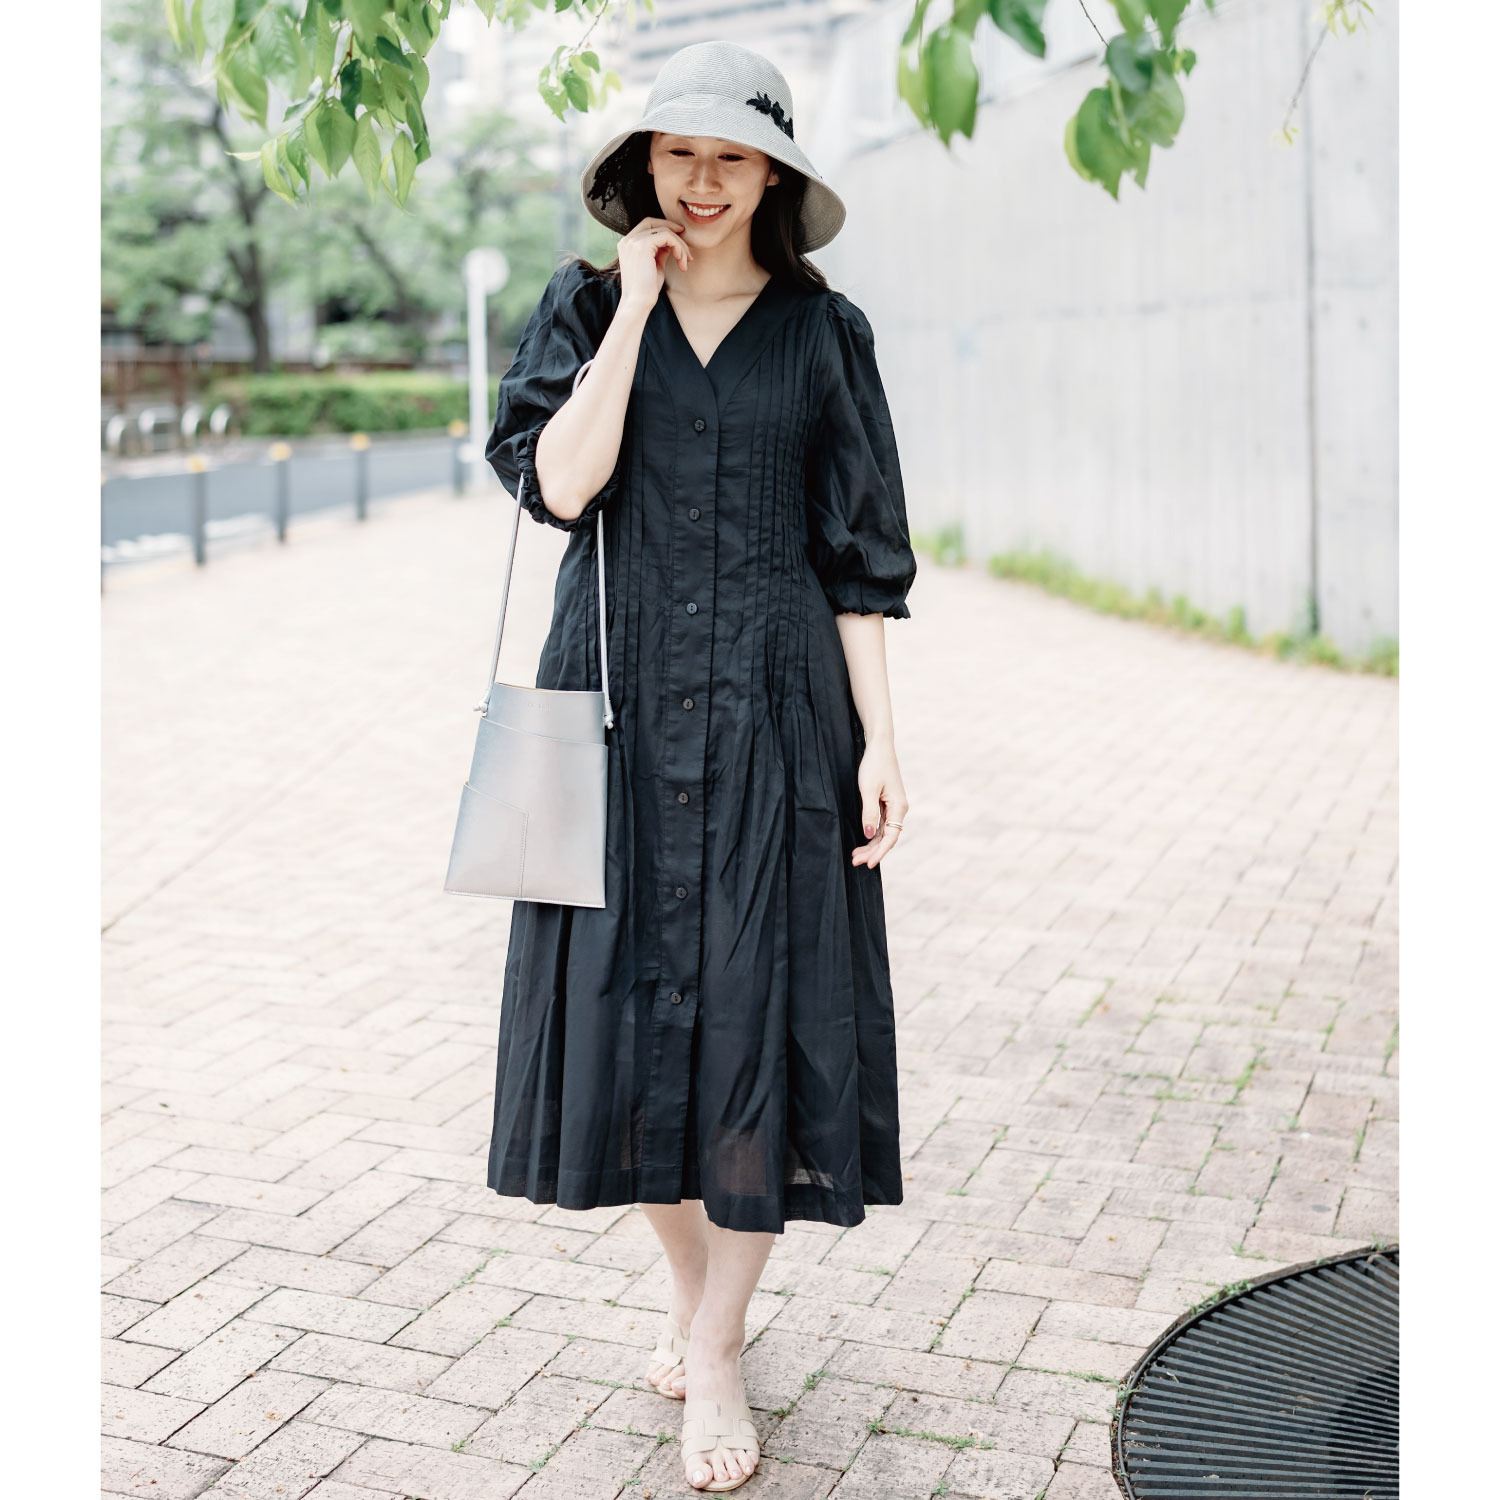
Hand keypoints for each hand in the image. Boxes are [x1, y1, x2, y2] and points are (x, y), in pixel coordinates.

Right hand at [618, 215, 691, 308]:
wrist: (638, 302)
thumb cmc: (647, 289)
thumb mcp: (654, 264)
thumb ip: (660, 250)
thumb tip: (672, 241)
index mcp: (628, 244)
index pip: (647, 225)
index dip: (665, 226)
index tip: (680, 236)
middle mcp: (628, 240)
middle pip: (654, 223)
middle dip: (673, 231)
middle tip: (687, 247)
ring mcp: (634, 241)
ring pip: (664, 231)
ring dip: (680, 245)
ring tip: (685, 262)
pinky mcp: (643, 245)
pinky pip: (667, 237)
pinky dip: (678, 247)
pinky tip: (681, 261)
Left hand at [852, 740, 907, 868]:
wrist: (879, 746)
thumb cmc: (874, 765)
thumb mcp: (868, 789)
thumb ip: (869, 813)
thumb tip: (869, 835)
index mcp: (898, 807)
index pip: (891, 837)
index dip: (879, 852)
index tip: (868, 864)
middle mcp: (899, 809)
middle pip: (887, 837)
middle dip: (872, 851)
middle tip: (855, 862)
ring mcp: (893, 806)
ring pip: (883, 832)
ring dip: (871, 845)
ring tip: (855, 855)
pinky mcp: (886, 803)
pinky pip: (881, 824)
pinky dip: (872, 833)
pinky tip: (863, 841)